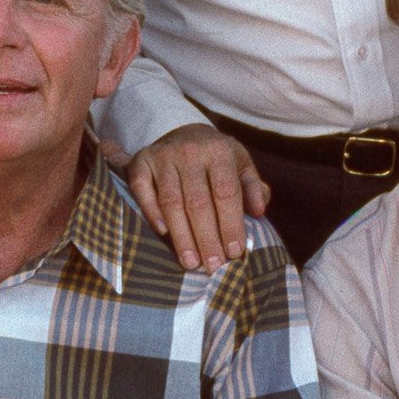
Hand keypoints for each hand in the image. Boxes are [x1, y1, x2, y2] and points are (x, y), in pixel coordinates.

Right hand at [124, 125, 270, 272]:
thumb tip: (258, 212)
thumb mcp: (241, 165)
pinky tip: (162, 234)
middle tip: (213, 266)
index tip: (234, 252)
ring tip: (191, 263)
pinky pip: (142, 191)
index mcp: (219, 151)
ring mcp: (163, 156)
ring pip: (171, 202)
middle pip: (198, 202)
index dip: (230, 225)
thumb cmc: (217, 160)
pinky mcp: (140, 162)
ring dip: (181, 236)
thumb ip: (253, 188)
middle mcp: (190, 151)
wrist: (183, 133)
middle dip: (207, 238)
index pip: (226, 193)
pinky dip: (151, 213)